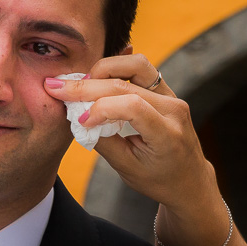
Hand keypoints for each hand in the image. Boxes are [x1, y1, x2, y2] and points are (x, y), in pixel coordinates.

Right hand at [43, 53, 216, 215]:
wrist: (189, 179)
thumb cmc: (159, 180)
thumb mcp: (128, 169)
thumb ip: (103, 141)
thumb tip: (77, 117)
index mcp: (168, 134)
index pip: (132, 106)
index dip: (101, 108)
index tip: (80, 121)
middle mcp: (174, 109)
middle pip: (127, 84)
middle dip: (87, 85)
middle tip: (57, 87)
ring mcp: (172, 96)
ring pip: (135, 65)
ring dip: (103, 69)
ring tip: (81, 84)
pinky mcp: (166, 90)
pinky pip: (139, 69)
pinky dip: (114, 69)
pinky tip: (95, 77)